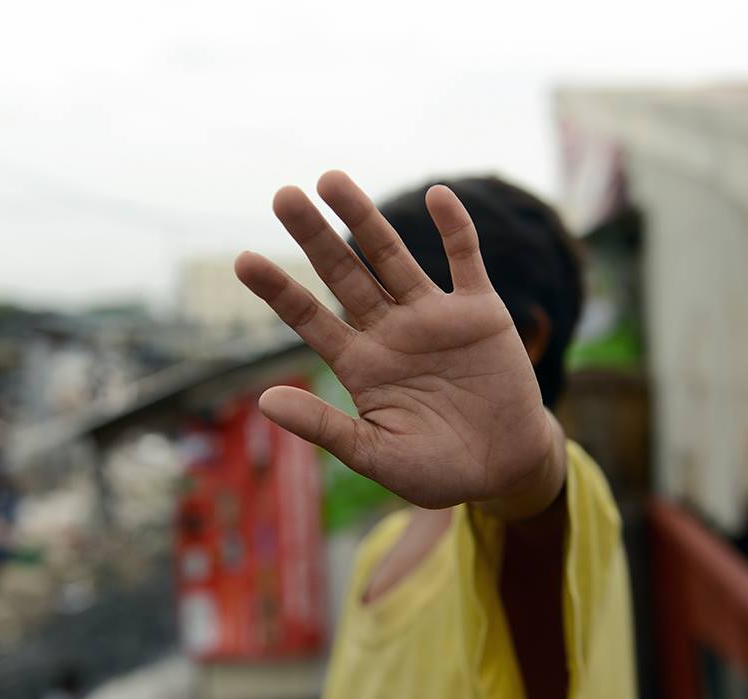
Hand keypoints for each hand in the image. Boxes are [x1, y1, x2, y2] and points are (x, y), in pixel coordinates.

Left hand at [235, 170, 564, 517]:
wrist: (505, 470)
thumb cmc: (437, 471)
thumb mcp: (376, 456)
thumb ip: (325, 427)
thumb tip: (265, 401)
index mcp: (361, 365)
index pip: (310, 319)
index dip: (278, 290)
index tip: (242, 261)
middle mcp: (390, 331)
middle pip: (344, 273)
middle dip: (314, 237)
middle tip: (282, 196)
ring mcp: (434, 317)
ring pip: (393, 257)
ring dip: (364, 219)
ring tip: (331, 179)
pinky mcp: (480, 312)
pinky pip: (465, 261)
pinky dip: (455, 229)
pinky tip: (437, 196)